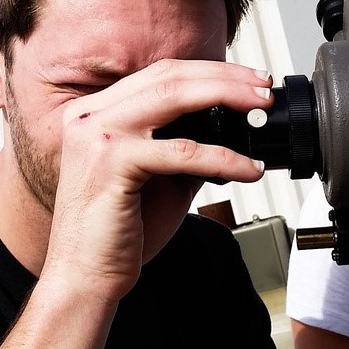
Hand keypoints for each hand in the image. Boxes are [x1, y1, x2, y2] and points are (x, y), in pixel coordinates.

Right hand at [41, 59, 273, 302]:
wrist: (85, 276)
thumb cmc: (117, 233)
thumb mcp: (158, 177)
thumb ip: (184, 148)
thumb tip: (230, 132)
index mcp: (97, 113)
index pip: (160, 75)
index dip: (208, 72)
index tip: (247, 80)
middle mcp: (91, 116)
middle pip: (169, 76)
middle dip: (225, 77)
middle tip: (263, 89)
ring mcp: (97, 136)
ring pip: (174, 97)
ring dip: (228, 98)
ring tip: (261, 111)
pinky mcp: (112, 163)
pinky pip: (181, 151)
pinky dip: (223, 157)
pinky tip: (247, 168)